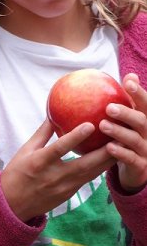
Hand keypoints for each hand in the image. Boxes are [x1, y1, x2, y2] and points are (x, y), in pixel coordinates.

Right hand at [0, 119, 115, 221]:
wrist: (12, 205)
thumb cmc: (16, 174)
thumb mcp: (25, 151)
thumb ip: (42, 133)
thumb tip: (54, 113)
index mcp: (39, 163)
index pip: (59, 149)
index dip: (75, 137)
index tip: (90, 125)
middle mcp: (53, 177)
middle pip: (84, 164)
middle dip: (104, 152)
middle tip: (119, 136)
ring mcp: (63, 188)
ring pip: (91, 173)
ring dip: (108, 161)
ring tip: (122, 146)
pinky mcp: (69, 194)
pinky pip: (88, 179)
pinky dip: (100, 169)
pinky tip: (111, 159)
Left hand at [99, 72, 146, 191]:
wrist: (136, 170)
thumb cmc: (128, 140)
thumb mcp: (129, 121)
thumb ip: (128, 101)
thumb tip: (130, 76)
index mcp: (146, 120)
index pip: (146, 104)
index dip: (139, 93)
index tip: (127, 82)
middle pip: (142, 120)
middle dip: (127, 113)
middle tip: (109, 107)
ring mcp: (146, 150)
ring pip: (134, 139)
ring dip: (119, 131)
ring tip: (103, 125)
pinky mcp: (141, 165)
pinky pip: (131, 158)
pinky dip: (120, 152)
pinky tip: (108, 147)